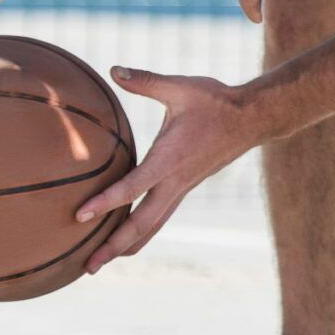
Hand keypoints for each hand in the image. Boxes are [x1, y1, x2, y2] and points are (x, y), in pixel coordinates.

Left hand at [75, 67, 269, 270]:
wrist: (253, 118)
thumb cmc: (216, 101)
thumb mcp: (181, 87)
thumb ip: (146, 80)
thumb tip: (113, 69)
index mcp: (170, 158)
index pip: (134, 187)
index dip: (106, 202)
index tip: (80, 216)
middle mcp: (176, 180)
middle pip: (142, 223)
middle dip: (114, 245)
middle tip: (88, 266)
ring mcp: (182, 188)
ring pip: (152, 226)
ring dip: (127, 246)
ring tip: (100, 262)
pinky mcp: (185, 188)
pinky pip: (160, 218)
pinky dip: (142, 233)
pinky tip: (128, 241)